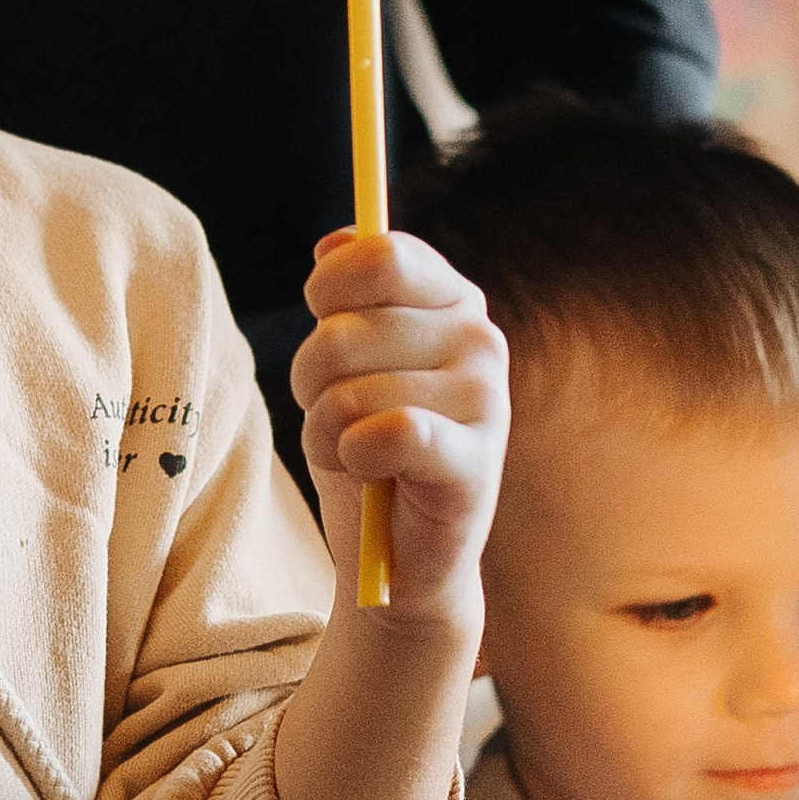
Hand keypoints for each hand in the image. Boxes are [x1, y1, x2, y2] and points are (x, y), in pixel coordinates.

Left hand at [270, 231, 507, 799]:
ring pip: (350, 389)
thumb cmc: (367, 449)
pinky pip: (387, 433)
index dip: (328, 292)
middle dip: (311, 380)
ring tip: (355, 455)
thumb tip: (335, 241)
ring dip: (324, 430)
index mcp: (452, 300)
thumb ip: (347, 297)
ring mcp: (487, 401)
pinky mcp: (476, 464)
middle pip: (343, 330)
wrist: (396, 558)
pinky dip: (354, 457)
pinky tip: (371, 474)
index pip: (380, 255)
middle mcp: (480, 339)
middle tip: (338, 419)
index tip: (322, 324)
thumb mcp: (345, 361)